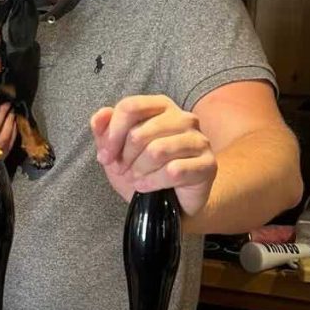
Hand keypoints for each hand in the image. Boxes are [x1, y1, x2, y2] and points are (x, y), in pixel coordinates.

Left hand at [90, 95, 216, 215]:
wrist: (171, 202)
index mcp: (161, 106)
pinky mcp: (209, 164)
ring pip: (157, 151)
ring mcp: (199, 140)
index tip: (105, 157)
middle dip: (124, 158)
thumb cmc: (144, 170)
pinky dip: (153, 183)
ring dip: (139, 170)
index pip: (130, 106)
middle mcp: (184, 118)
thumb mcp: (117, 151)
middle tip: (123, 171)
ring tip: (137, 179)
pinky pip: (174, 171)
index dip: (112, 134)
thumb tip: (100, 115)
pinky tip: (148, 187)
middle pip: (140, 133)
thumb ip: (105, 130)